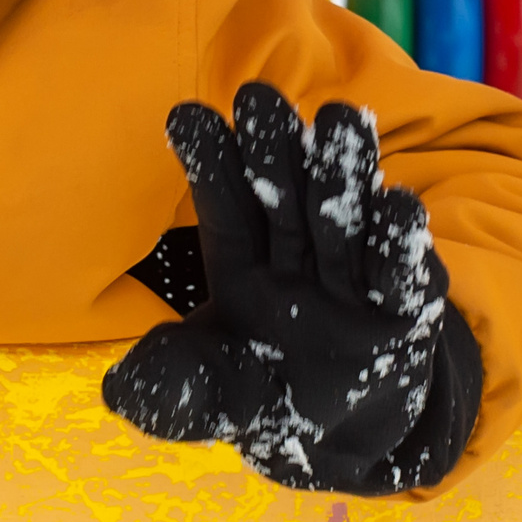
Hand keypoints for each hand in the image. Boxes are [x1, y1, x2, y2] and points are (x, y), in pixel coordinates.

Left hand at [102, 83, 481, 495]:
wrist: (347, 425)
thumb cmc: (265, 389)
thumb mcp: (211, 398)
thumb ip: (168, 391)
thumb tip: (115, 393)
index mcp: (240, 260)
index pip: (223, 206)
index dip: (210, 161)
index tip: (188, 116)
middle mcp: (295, 252)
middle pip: (283, 194)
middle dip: (272, 147)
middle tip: (259, 96)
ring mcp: (352, 272)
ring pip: (345, 214)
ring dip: (343, 169)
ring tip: (339, 118)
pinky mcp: (405, 304)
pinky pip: (403, 271)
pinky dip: (400, 242)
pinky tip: (396, 204)